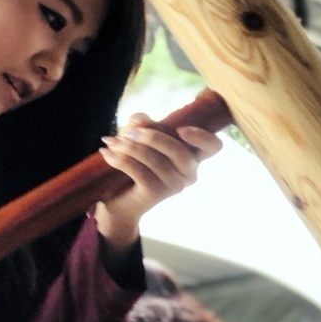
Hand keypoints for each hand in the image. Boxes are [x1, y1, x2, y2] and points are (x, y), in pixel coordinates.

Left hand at [94, 113, 222, 252]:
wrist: (120, 202)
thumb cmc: (136, 166)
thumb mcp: (141, 139)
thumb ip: (143, 124)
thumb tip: (140, 119)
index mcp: (192, 157)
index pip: (213, 146)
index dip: (202, 136)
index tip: (180, 129)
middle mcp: (189, 174)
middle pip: (180, 151)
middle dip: (152, 137)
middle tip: (127, 132)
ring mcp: (174, 186)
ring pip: (155, 160)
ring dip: (129, 147)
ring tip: (111, 142)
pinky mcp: (155, 194)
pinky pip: (139, 171)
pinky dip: (120, 159)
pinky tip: (107, 153)